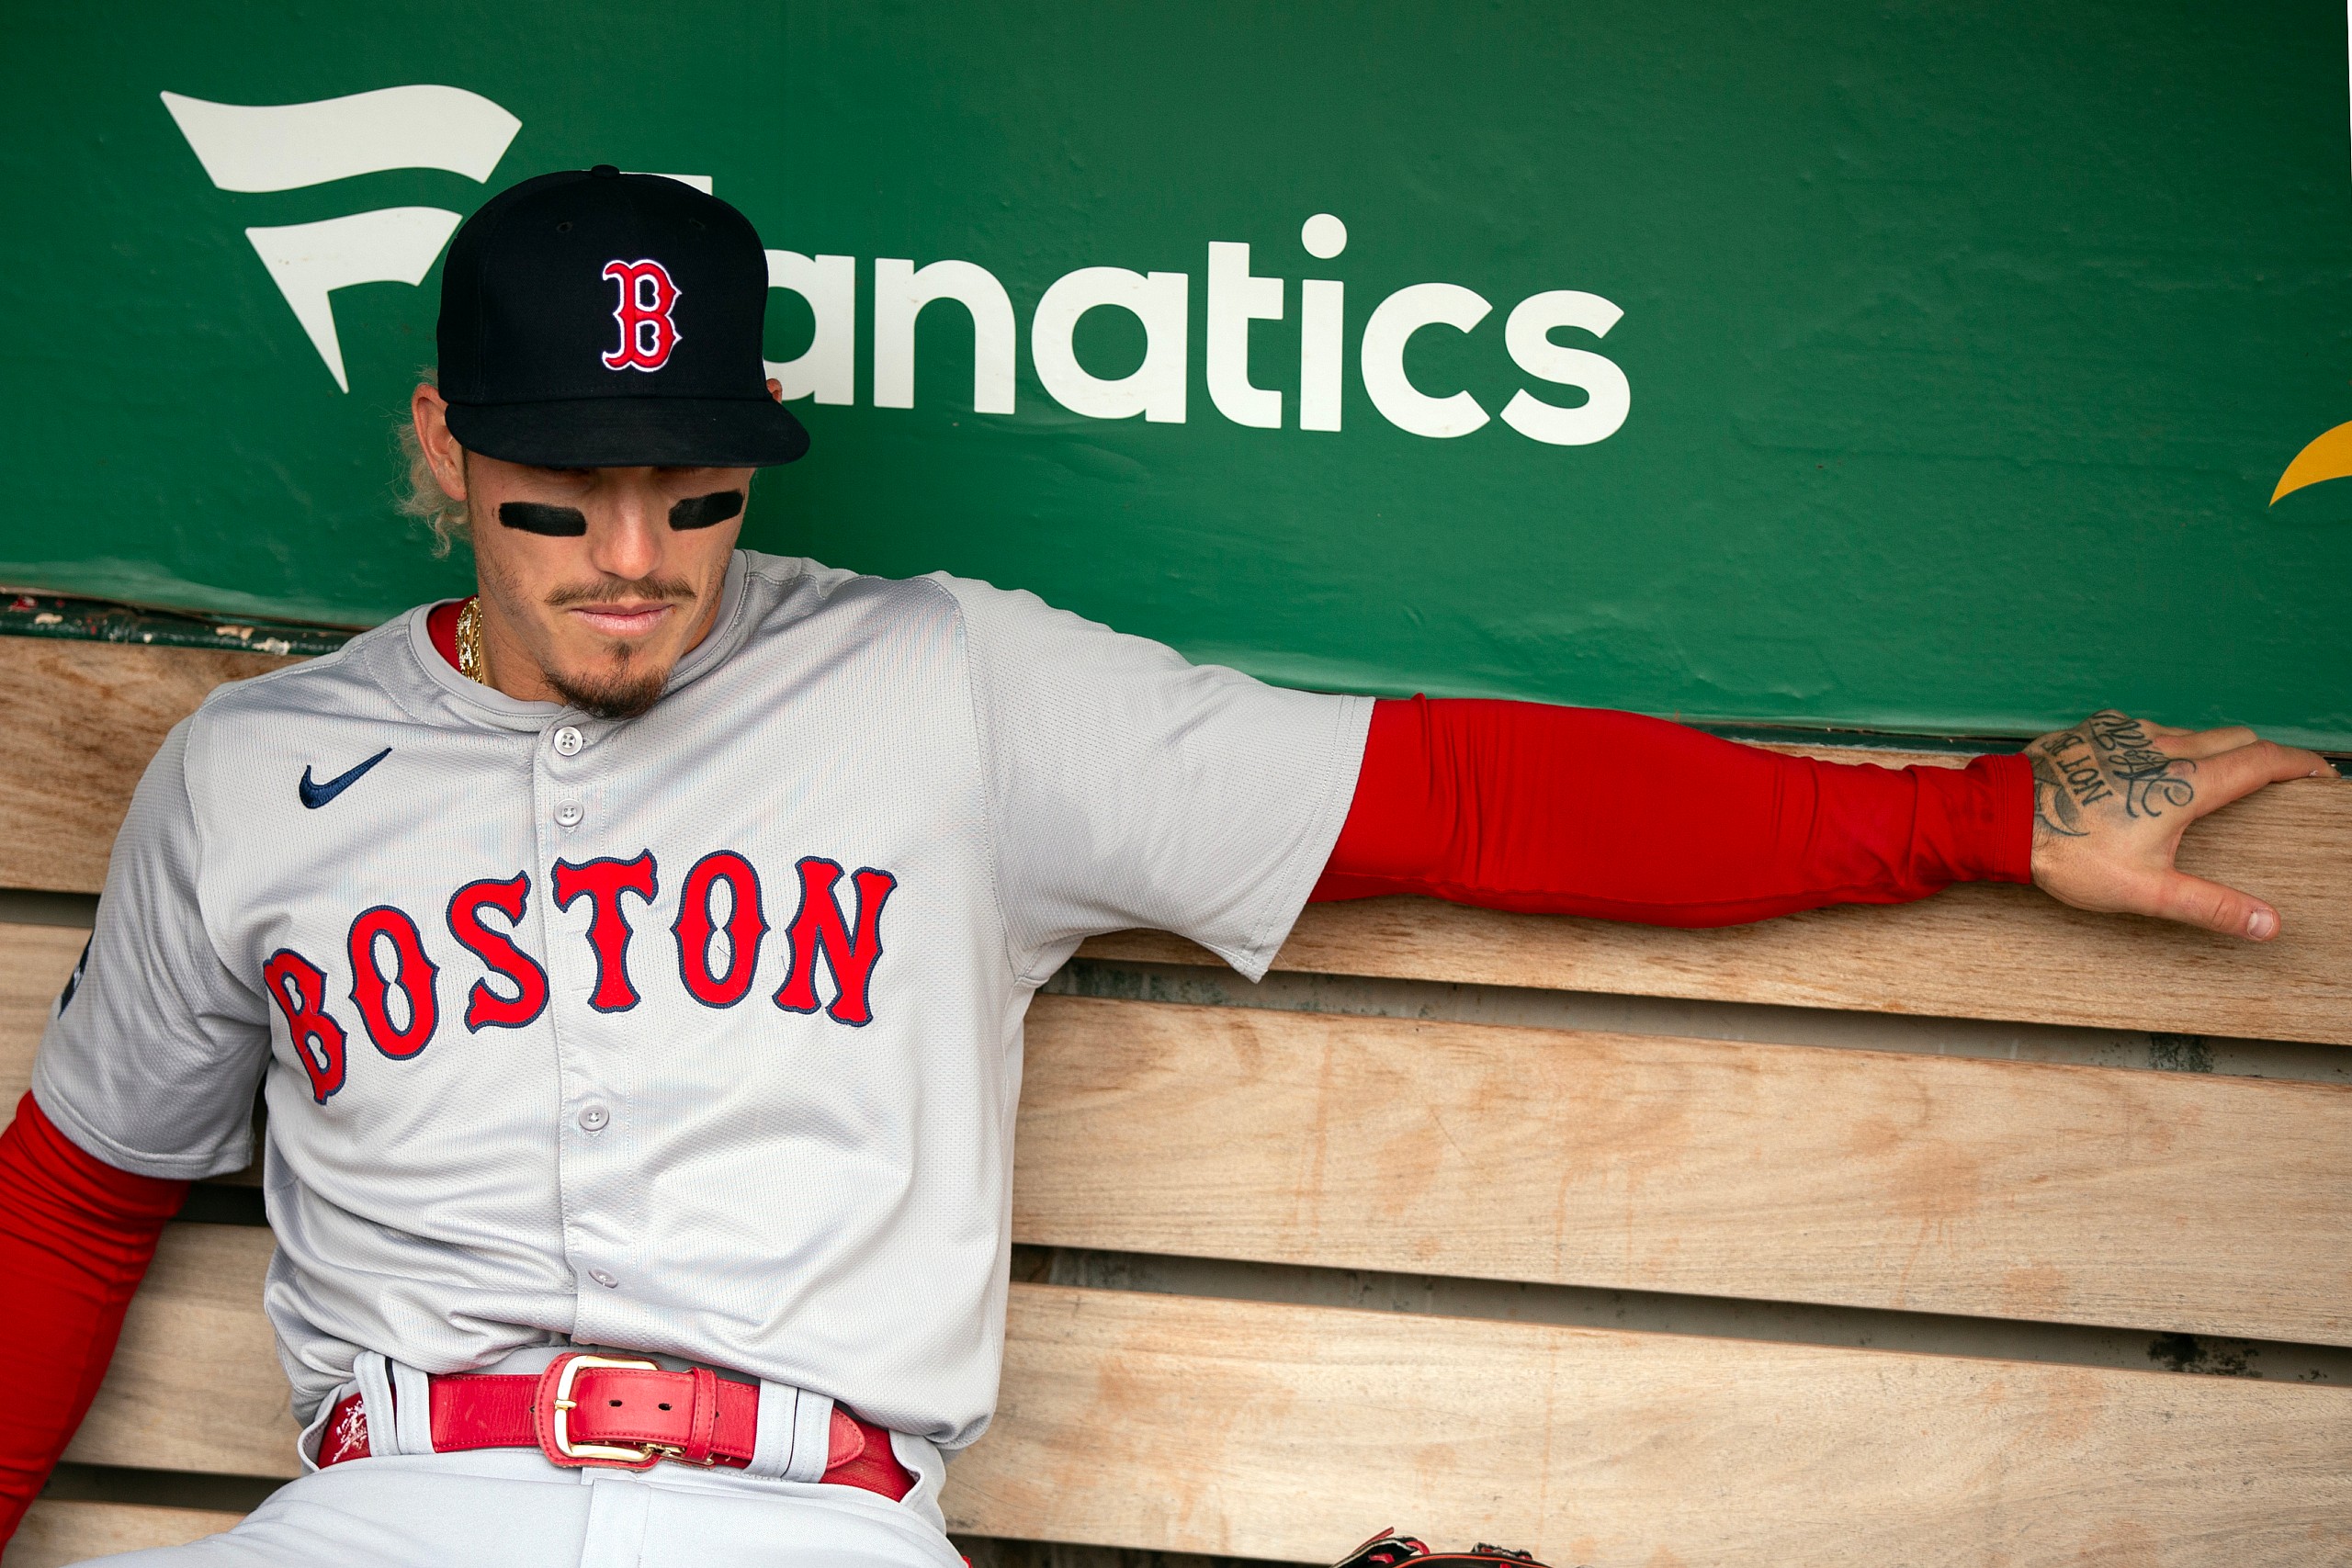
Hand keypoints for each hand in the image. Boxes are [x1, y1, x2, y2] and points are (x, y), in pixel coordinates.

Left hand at [2024, 711, 2334, 939]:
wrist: (2001, 818)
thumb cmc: (2070, 856)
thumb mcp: (2146, 891)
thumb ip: (2211, 905)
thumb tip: (2268, 924)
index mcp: (2185, 783)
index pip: (2263, 762)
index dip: (2299, 765)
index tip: (2322, 773)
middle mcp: (2162, 746)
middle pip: (2234, 739)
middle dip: (2259, 757)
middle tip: (2270, 783)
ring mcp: (2127, 732)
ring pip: (2189, 731)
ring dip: (2208, 751)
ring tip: (2208, 783)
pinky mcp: (2097, 728)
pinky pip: (2145, 730)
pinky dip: (2161, 746)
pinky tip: (2147, 774)